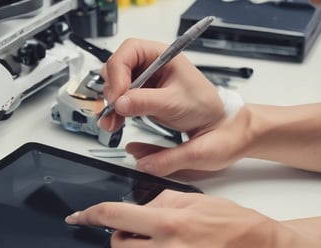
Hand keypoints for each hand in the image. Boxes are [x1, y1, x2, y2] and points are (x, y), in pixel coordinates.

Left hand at [65, 190, 279, 247]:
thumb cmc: (234, 223)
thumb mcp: (194, 199)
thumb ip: (158, 202)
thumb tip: (134, 210)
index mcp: (170, 223)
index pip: (115, 217)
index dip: (91, 215)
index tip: (78, 217)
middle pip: (118, 247)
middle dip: (122, 237)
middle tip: (139, 231)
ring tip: (165, 247)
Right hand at [99, 38, 224, 134]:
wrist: (209, 122)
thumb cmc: (201, 104)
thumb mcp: (173, 102)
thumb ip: (146, 102)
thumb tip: (121, 102)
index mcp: (161, 54)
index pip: (129, 52)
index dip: (119, 72)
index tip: (118, 95)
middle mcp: (149, 64)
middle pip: (116, 67)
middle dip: (112, 90)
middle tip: (113, 111)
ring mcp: (142, 80)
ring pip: (114, 84)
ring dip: (111, 103)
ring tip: (114, 121)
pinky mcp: (138, 95)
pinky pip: (119, 98)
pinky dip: (114, 110)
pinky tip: (116, 121)